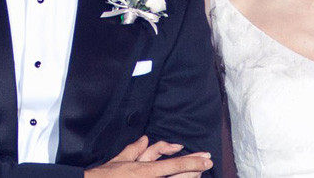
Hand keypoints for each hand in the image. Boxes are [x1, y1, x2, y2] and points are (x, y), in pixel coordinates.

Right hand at [84, 135, 212, 176]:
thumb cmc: (105, 176)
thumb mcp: (120, 160)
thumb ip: (134, 149)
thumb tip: (145, 139)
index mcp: (146, 171)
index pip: (175, 165)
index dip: (193, 161)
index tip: (206, 158)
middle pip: (180, 177)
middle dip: (196, 170)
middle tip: (208, 163)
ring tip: (199, 173)